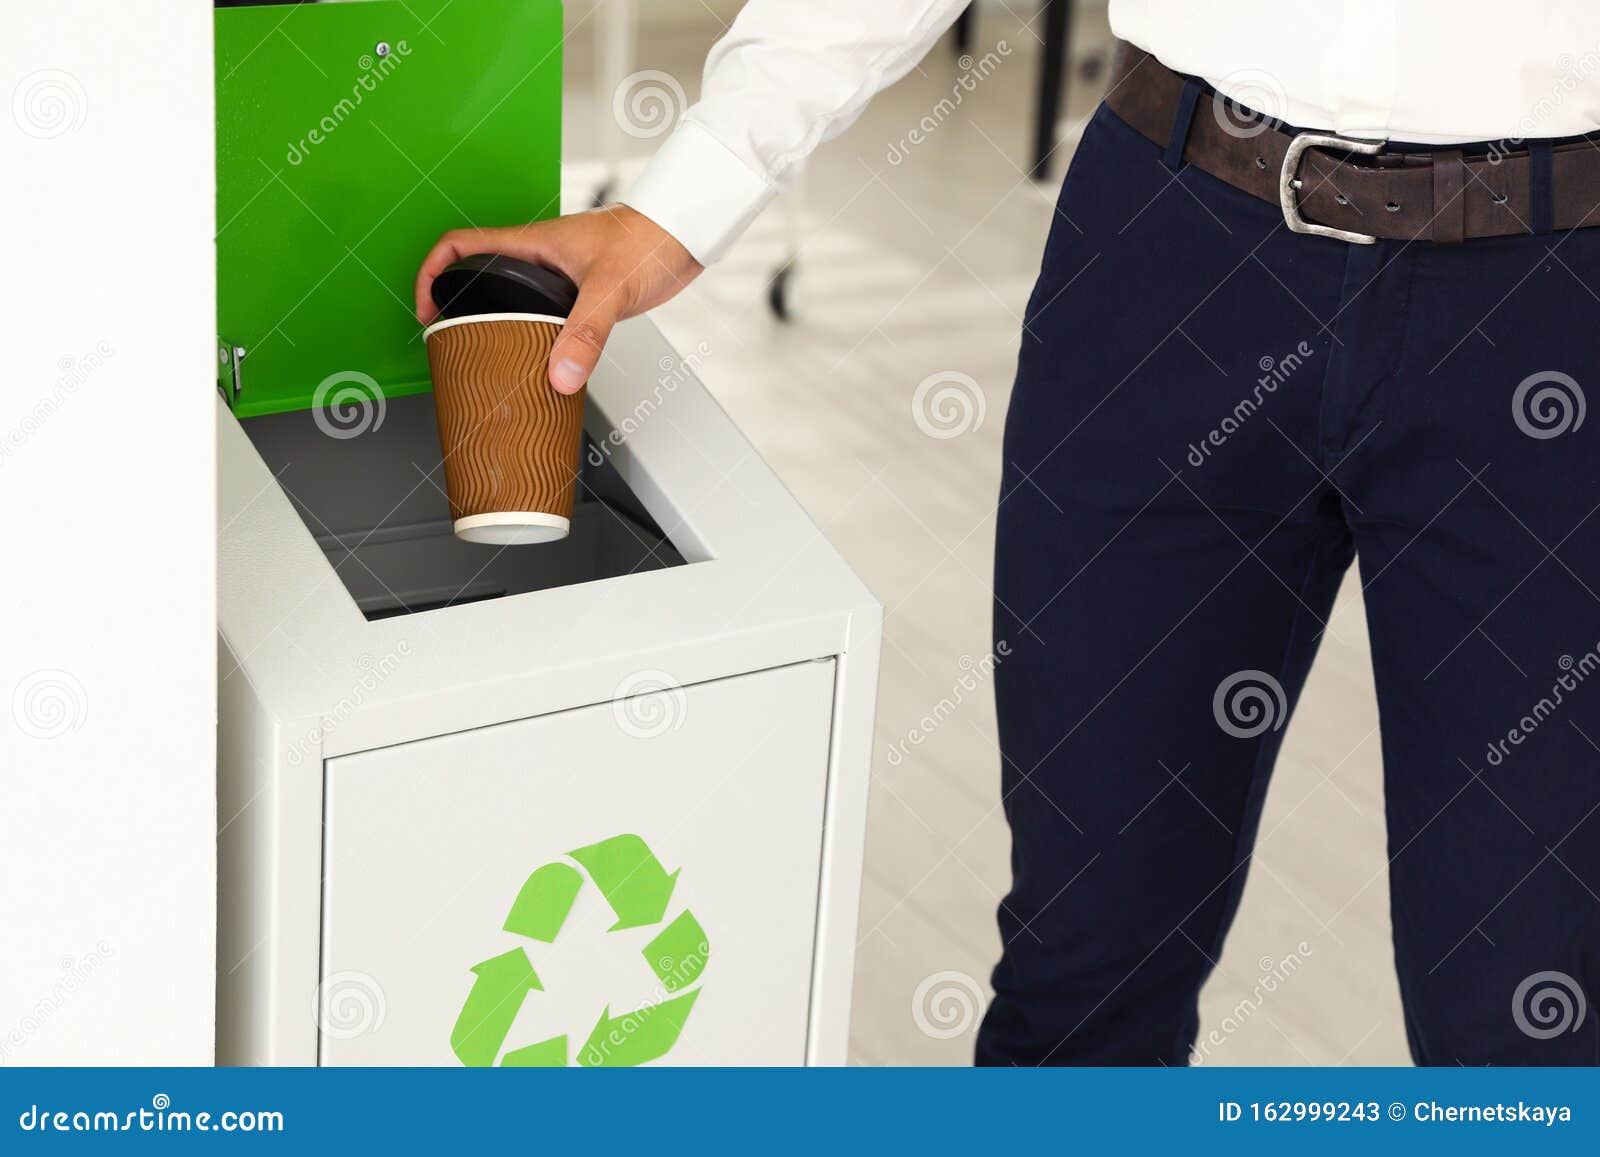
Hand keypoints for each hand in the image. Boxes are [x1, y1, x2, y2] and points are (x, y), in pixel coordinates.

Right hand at [414, 205, 702, 392]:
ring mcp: (557, 275)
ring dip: (494, 322)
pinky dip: (531, 333)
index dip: (432, 272)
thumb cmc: (650, 239)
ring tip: (487, 357)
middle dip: (457, 307)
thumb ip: (587, 332)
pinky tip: (538, 358)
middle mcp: (538, 258)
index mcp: (531, 244)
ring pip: (510, 298)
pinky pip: (541, 313)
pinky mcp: (579, 292)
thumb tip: (561, 374)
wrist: (685, 233)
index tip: (426, 307)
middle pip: (478, 276)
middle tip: (451, 342)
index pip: (460, 245)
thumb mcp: (613, 288)